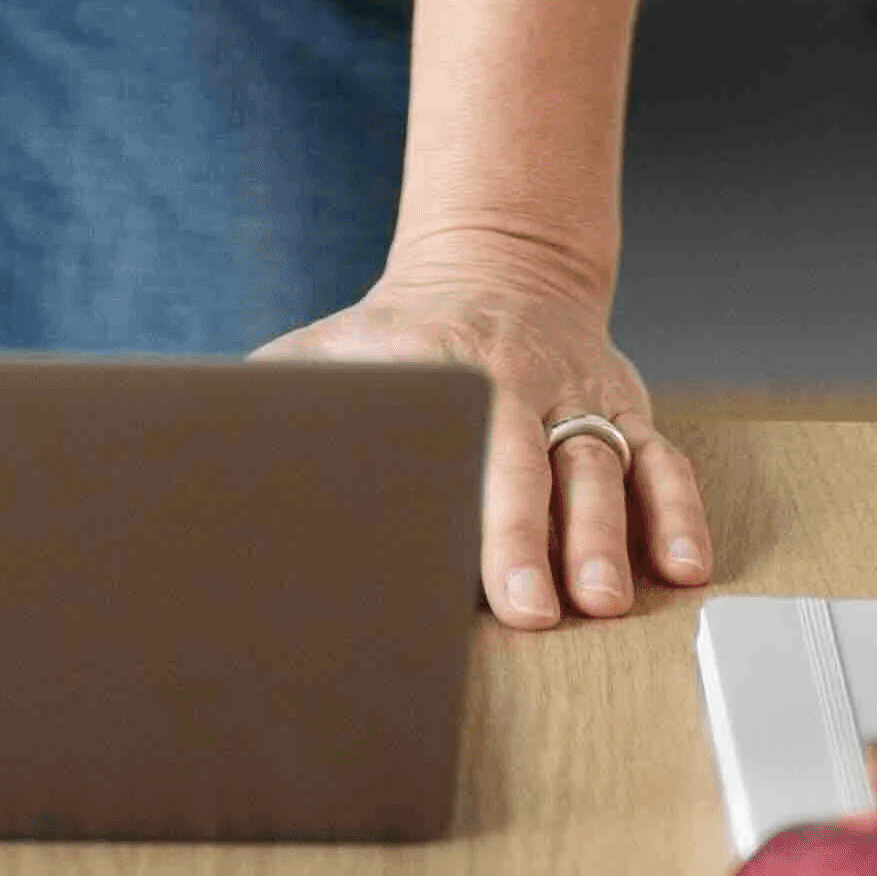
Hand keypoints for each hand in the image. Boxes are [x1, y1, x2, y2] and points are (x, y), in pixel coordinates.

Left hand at [253, 237, 709, 630]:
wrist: (497, 265)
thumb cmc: (401, 337)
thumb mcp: (333, 348)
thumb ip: (281, 397)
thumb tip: (195, 450)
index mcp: (443, 366)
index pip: (455, 440)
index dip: (464, 508)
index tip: (469, 570)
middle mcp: (518, 381)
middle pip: (533, 462)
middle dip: (536, 538)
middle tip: (543, 610)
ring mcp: (578, 396)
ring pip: (602, 466)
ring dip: (608, 537)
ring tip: (606, 601)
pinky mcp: (626, 411)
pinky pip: (662, 460)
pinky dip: (677, 511)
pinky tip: (681, 566)